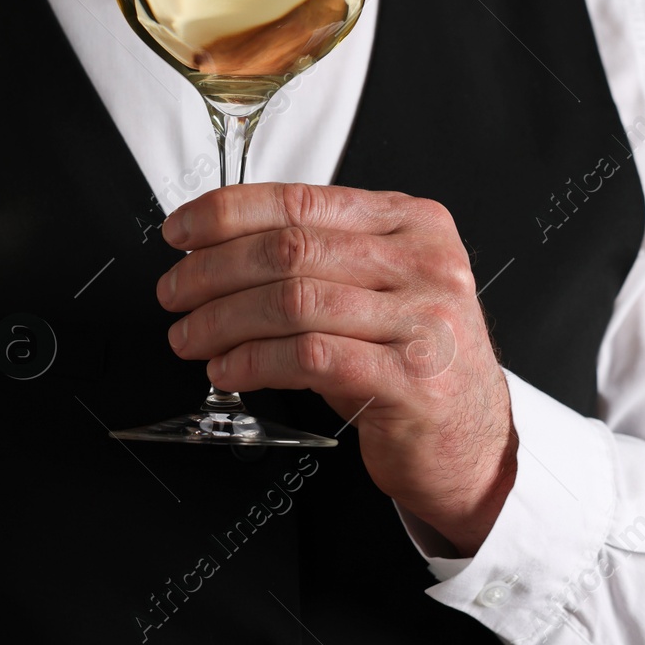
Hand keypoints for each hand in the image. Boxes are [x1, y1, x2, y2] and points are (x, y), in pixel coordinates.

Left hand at [157, 182, 516, 555]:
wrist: (471, 443)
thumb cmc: (412, 362)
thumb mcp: (375, 292)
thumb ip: (317, 259)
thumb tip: (215, 247)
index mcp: (411, 223)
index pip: (301, 201)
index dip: (227, 213)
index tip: (180, 231)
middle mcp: (424, 263)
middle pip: (290, 248)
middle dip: (213, 270)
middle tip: (173, 293)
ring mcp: (425, 320)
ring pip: (293, 300)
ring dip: (223, 319)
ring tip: (190, 337)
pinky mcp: (413, 380)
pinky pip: (310, 356)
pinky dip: (255, 361)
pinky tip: (228, 368)